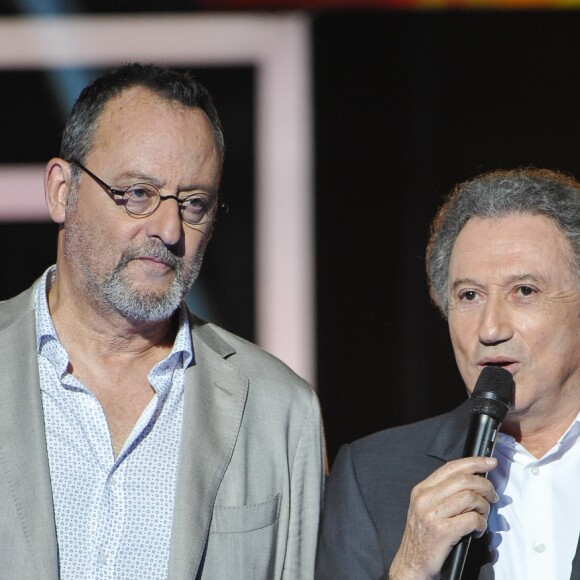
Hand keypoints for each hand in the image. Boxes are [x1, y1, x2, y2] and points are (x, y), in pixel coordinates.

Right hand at [389, 456, 497, 579]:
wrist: (412, 564)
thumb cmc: (423, 536)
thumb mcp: (425, 508)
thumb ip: (443, 493)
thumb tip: (472, 481)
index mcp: (422, 489)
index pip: (451, 467)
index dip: (473, 462)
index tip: (490, 462)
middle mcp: (425, 498)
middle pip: (463, 480)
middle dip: (485, 486)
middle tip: (493, 496)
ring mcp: (432, 514)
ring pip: (470, 498)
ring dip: (484, 507)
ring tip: (483, 515)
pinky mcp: (442, 531)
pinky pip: (472, 519)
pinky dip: (481, 523)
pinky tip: (478, 529)